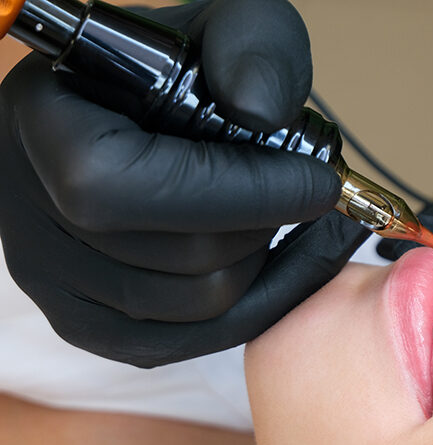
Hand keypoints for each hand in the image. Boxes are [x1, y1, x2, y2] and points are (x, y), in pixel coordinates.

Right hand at [0, 0, 368, 366]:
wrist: (141, 114)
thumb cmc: (185, 70)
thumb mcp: (228, 25)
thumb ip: (252, 46)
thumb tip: (261, 112)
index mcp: (45, 125)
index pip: (125, 188)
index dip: (242, 194)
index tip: (320, 182)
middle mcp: (30, 212)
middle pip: (183, 260)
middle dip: (266, 225)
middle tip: (300, 190)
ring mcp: (55, 279)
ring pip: (199, 310)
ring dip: (266, 262)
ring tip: (282, 215)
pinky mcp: (90, 323)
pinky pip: (193, 343)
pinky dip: (256, 304)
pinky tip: (280, 258)